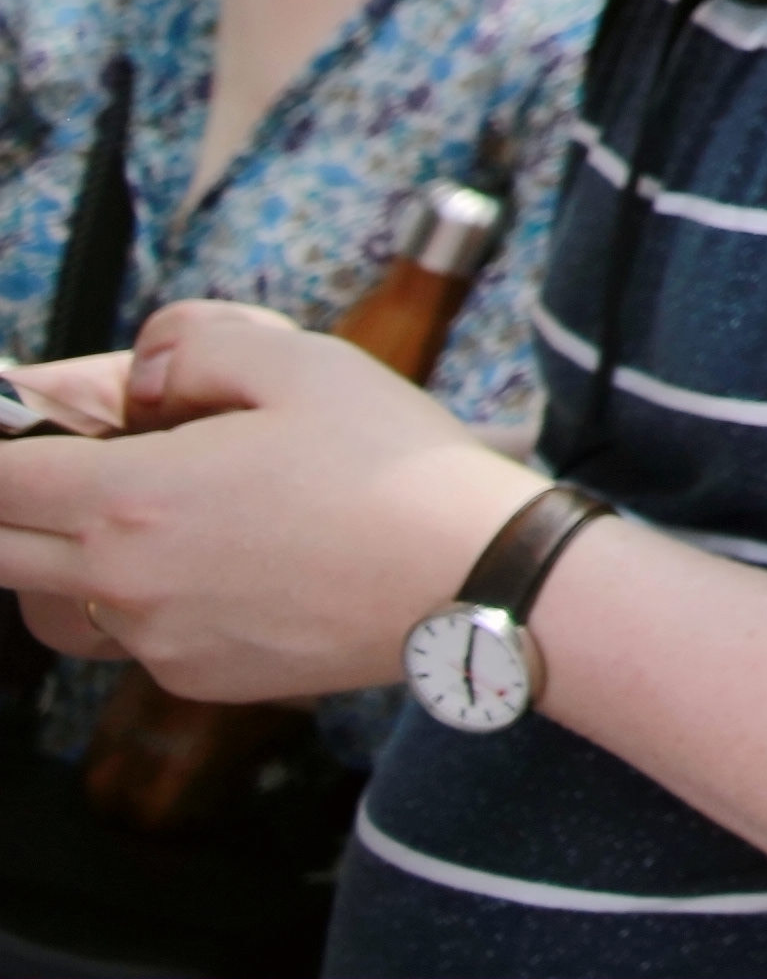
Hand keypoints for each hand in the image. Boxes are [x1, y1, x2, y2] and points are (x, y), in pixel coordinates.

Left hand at [0, 305, 535, 698]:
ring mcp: (156, 641)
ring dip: (59, 560)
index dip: (0, 442)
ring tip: (132, 518)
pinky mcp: (196, 676)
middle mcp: (123, 583)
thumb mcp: (302, 359)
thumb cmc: (393, 469)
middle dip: (12, 503)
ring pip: (53, 606)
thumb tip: (144, 370)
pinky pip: (128, 639)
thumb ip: (195, 342)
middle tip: (61, 465)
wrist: (469, 577)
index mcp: (131, 499)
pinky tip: (218, 560)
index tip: (23, 422)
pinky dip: (141, 598)